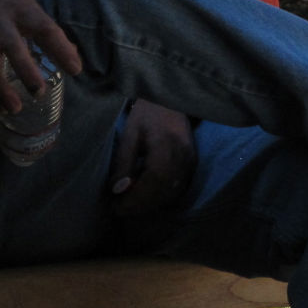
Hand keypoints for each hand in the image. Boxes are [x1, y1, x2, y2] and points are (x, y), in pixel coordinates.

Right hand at [0, 0, 82, 113]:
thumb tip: (72, 55)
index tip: (75, 70)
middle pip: (13, 45)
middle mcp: (1, 20)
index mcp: (22, 8)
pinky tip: (0, 107)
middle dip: (25, 70)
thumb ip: (45, 29)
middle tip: (39, 92)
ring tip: (15, 108)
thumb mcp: (27, 5)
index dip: (60, 48)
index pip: (45, 28)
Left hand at [109, 100, 197, 219]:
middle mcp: (183, 156)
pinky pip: (178, 188)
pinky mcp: (192, 163)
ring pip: (171, 193)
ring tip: (129, 205)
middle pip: (163, 191)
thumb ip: (124, 162)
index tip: (116, 207)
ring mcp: (191, 161)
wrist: (171, 99)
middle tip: (119, 209)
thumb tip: (117, 190)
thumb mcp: (130, 133)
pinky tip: (145, 196)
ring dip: (150, 204)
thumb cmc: (148, 112)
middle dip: (140, 205)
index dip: (135, 198)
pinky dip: (161, 197)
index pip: (153, 181)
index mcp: (167, 145)